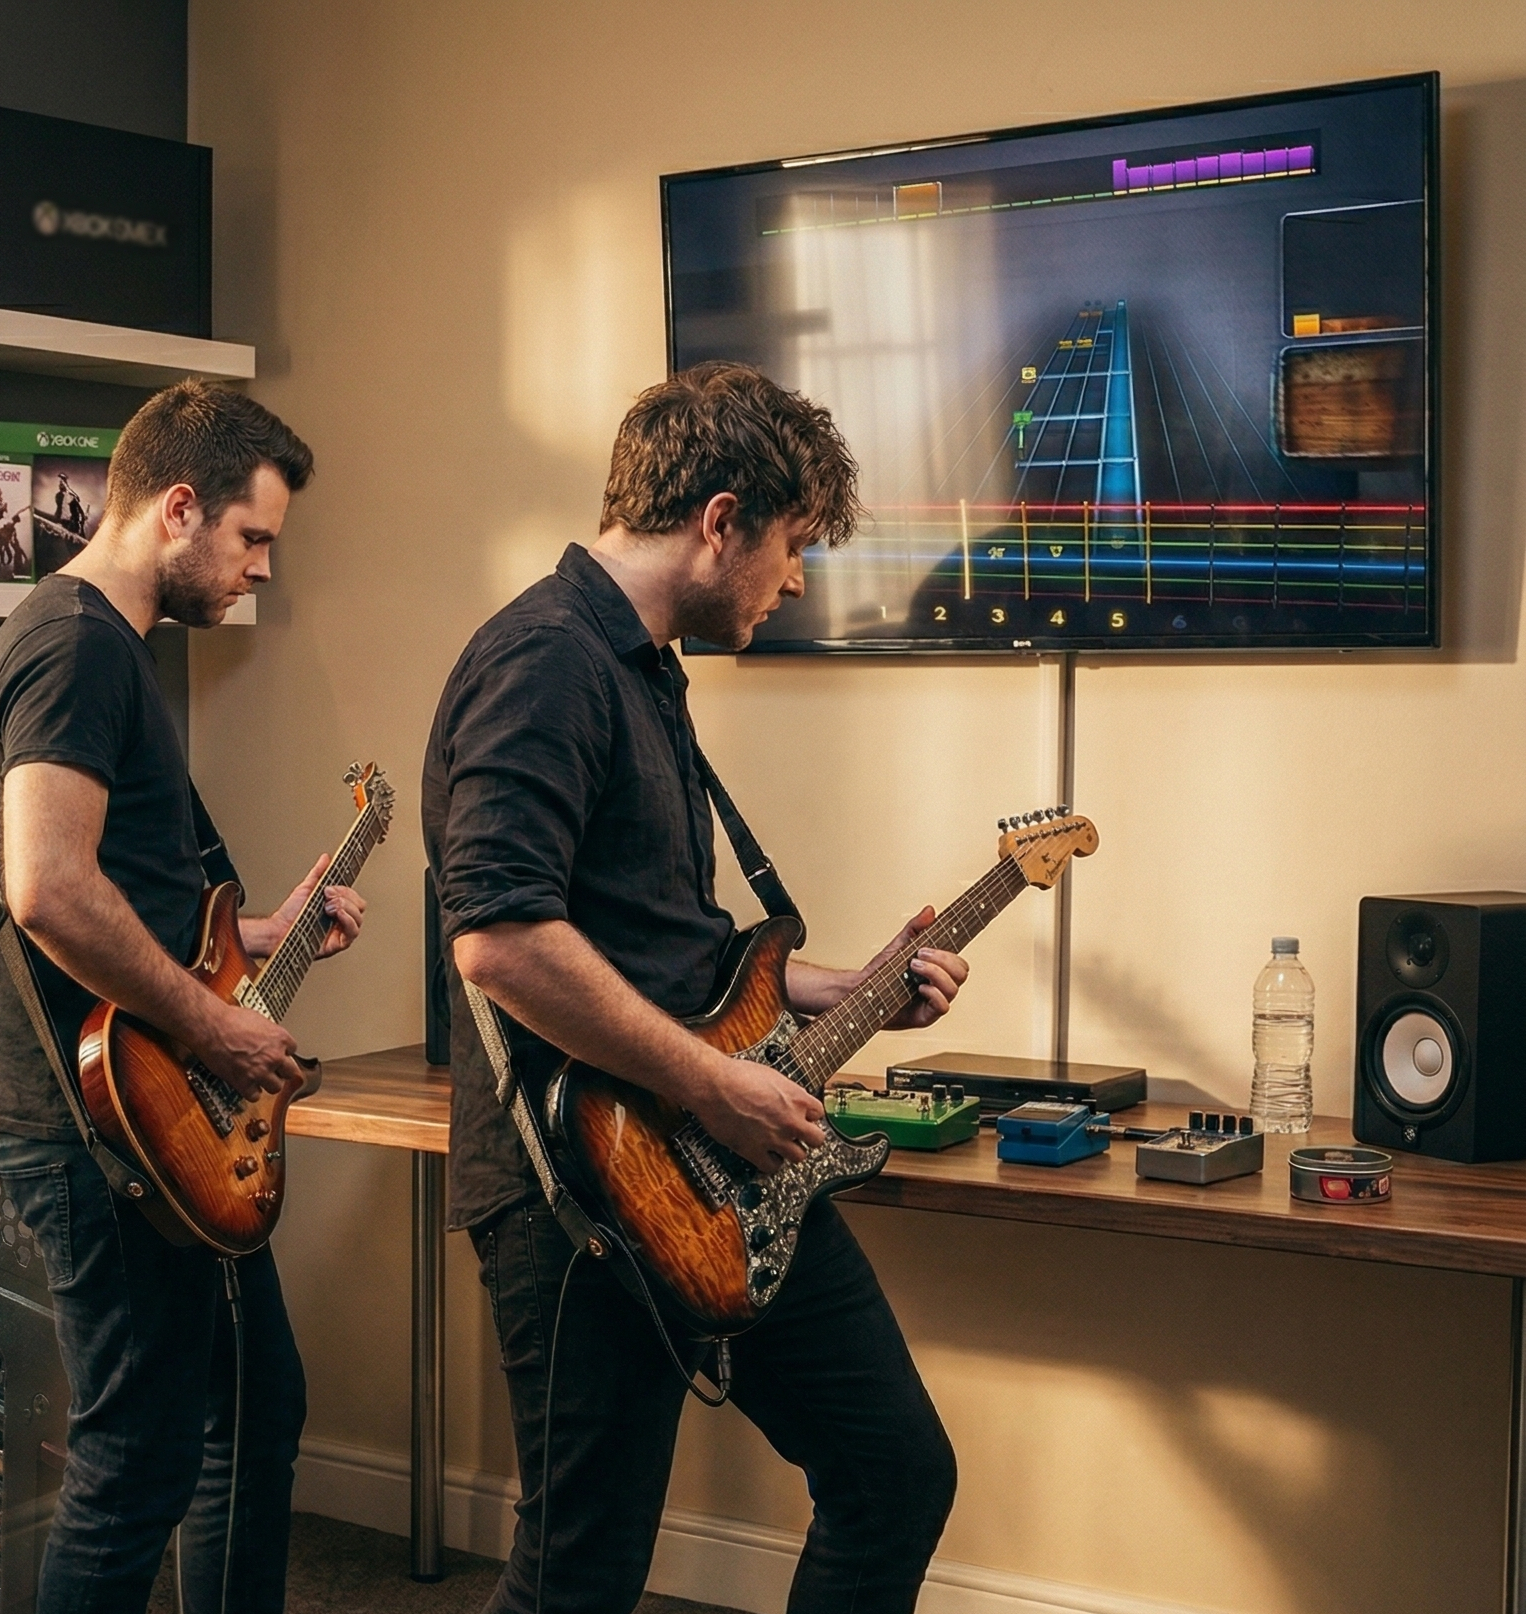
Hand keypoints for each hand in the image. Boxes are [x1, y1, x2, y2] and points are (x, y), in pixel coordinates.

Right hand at [199, 1000, 301, 1098]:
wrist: (210, 1027)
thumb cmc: (230, 1019)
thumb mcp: (258, 1019)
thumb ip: (269, 1033)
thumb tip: (269, 1039)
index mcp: (280, 1039)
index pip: (292, 1051)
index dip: (283, 1052)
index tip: (277, 1054)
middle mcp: (274, 1057)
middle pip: (290, 1072)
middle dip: (282, 1071)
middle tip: (273, 1069)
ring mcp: (260, 1072)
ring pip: (276, 1087)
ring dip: (269, 1083)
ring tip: (261, 1079)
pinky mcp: (244, 1083)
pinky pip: (255, 1096)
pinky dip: (251, 1092)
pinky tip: (247, 1086)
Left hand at [245, 854, 366, 959]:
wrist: (278, 931)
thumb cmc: (290, 915)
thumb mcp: (305, 888)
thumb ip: (318, 873)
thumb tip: (325, 858)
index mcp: (337, 907)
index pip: (354, 897)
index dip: (345, 890)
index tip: (330, 888)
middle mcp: (341, 920)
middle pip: (359, 906)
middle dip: (345, 897)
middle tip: (327, 896)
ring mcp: (340, 932)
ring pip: (358, 917)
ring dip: (345, 908)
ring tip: (327, 907)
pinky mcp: (338, 943)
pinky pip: (353, 932)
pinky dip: (348, 920)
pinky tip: (336, 914)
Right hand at [690, 1058, 825, 1175]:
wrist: (713, 1085)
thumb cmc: (736, 1075)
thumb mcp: (771, 1076)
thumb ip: (786, 1092)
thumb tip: (788, 1100)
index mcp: (796, 1098)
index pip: (819, 1114)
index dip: (809, 1116)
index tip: (802, 1117)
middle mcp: (790, 1120)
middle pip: (817, 1140)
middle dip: (808, 1137)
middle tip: (797, 1135)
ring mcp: (775, 1138)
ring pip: (799, 1157)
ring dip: (790, 1151)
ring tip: (780, 1145)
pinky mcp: (756, 1151)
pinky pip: (773, 1167)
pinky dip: (771, 1163)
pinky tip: (765, 1154)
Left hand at [865, 906, 968, 1030]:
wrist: (862, 993)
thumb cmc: (881, 973)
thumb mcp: (899, 945)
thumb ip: (915, 928)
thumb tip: (929, 910)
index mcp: (938, 970)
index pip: (959, 962)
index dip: (950, 953)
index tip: (930, 945)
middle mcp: (939, 986)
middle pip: (962, 973)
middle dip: (943, 960)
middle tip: (919, 955)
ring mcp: (934, 1001)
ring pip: (954, 988)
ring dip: (935, 973)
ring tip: (913, 967)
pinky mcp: (926, 1016)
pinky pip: (943, 1007)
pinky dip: (933, 993)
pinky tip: (919, 987)